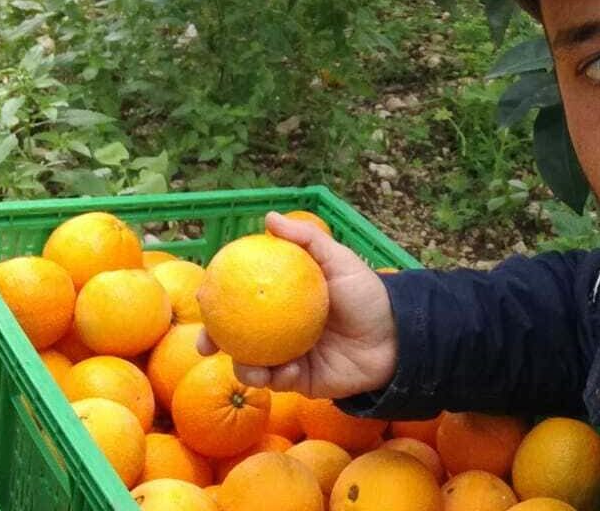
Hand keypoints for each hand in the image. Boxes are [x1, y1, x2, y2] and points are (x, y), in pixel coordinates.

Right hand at [197, 211, 397, 398]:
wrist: (396, 338)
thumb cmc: (368, 295)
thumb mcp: (338, 261)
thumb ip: (307, 240)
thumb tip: (268, 217)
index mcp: (284, 300)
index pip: (243, 297)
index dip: (217, 296)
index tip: (203, 293)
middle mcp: (280, 329)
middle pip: (236, 335)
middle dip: (214, 341)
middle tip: (205, 342)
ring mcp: (288, 356)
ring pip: (251, 365)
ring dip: (242, 367)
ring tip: (247, 364)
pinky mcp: (301, 382)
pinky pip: (278, 382)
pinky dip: (273, 379)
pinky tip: (281, 372)